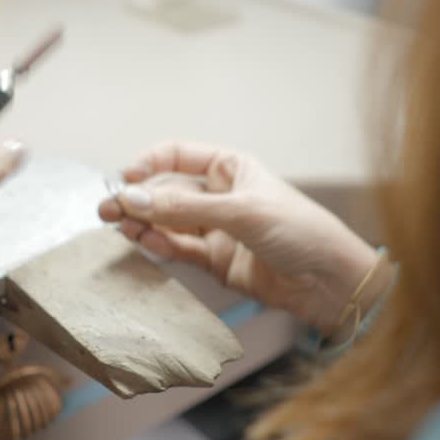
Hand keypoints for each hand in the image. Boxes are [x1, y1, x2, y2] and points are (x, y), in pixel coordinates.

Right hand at [98, 142, 381, 338]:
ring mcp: (217, 230)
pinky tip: (145, 242)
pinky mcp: (216, 262)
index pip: (177, 156)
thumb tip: (134, 199)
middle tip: (107, 210)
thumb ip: (186, 208)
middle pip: (167, 192)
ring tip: (120, 228)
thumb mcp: (242, 212)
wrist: (332, 283)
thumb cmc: (302, 232)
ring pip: (168, 222)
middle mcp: (220, 196)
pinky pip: (180, 250)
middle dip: (138, 199)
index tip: (126, 179)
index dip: (148, 164)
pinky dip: (160, 246)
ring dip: (144, 224)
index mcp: (231, 168)